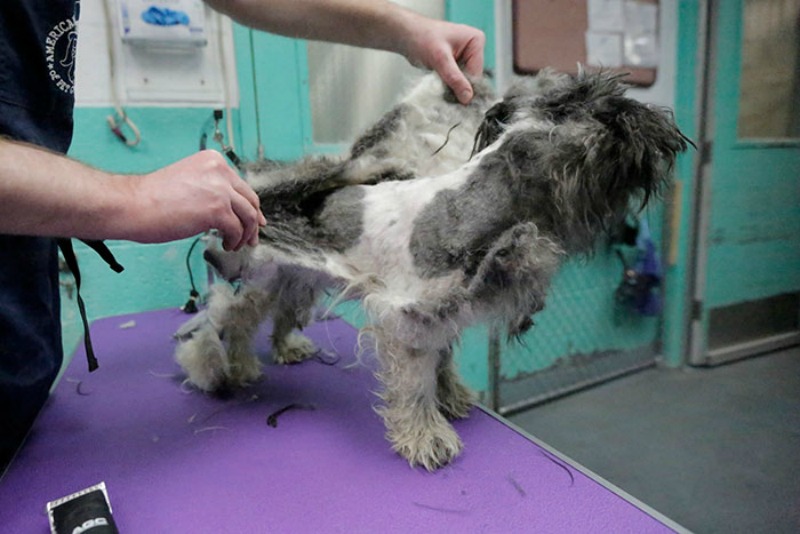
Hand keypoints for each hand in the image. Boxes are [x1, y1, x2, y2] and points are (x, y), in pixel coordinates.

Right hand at [125, 151, 265, 250]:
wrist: (132, 204)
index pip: (241, 185)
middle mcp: (219, 170)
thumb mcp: (189, 182)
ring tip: (235, 245)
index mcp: (212, 161)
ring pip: (248, 216)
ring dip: (245, 234)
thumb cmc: (152, 198)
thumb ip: (211, 188)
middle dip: (253, 222)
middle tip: (252, 238)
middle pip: (250, 199)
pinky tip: (225, 244)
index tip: (255, 220)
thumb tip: (232, 209)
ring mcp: (220, 189)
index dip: (250, 205)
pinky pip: (236, 229)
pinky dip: (233, 240)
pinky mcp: (217, 209)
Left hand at [402, 17, 484, 103]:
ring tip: (438, 85)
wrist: (405, 35)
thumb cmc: (421, 37)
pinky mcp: (454, 65)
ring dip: (451, 88)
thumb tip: (467, 97)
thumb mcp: (440, 58)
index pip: (477, 73)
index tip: (455, 97)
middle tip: (443, 91)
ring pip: (462, 82)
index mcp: (476, 41)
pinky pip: (455, 81)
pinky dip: (446, 86)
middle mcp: (473, 49)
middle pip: (471, 78)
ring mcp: (464, 57)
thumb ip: (455, 78)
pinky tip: (437, 84)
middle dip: (457, 87)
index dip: (465, 86)